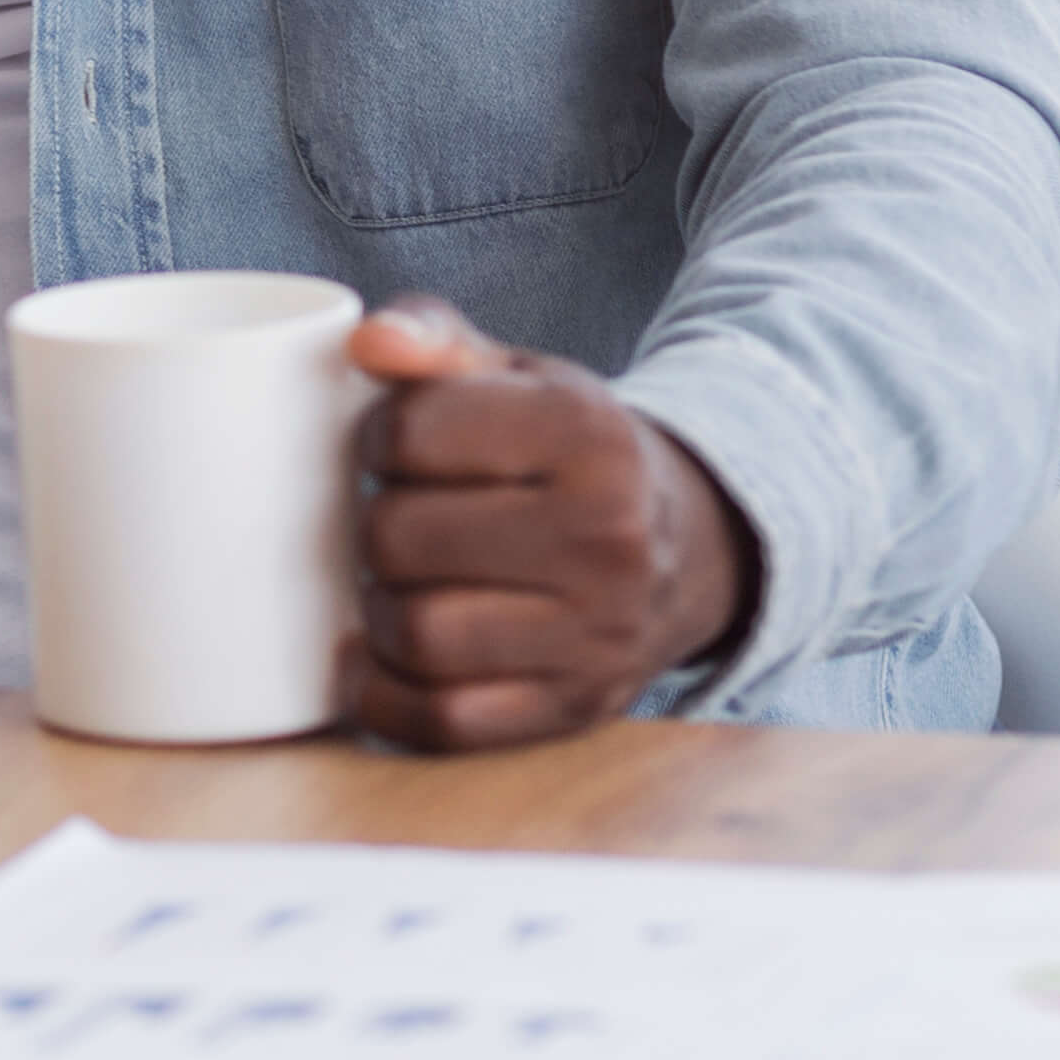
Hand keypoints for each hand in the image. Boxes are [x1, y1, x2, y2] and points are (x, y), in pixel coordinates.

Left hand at [335, 296, 755, 750]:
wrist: (692, 544)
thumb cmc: (571, 453)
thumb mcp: (521, 375)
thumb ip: (434, 338)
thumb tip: (368, 342)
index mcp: (588, 435)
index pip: (408, 433)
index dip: (376, 438)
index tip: (397, 449)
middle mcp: (607, 538)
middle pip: (397, 538)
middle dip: (375, 526)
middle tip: (400, 521)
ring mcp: (599, 634)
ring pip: (414, 635)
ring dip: (378, 611)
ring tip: (402, 583)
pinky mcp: (576, 708)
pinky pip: (443, 721)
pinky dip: (385, 696)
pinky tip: (378, 658)